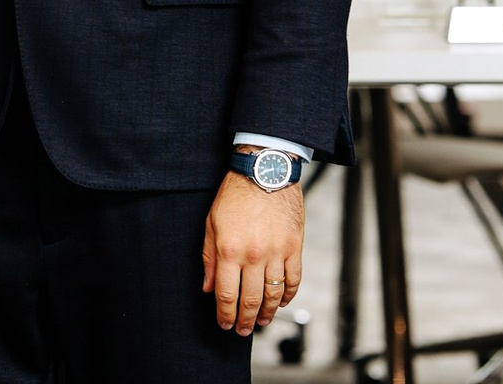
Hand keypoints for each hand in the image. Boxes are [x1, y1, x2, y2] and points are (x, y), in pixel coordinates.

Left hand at [201, 165, 303, 335]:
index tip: (224, 324)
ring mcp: (276, 253)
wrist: (264, 172)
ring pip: (274, 294)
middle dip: (244, 320)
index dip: (224, 315)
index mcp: (229, 250)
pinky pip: (293, 279)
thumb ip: (209, 258)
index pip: (226, 294)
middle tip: (241, 331)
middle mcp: (253, 255)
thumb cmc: (235, 195)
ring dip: (268, 313)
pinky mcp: (294, 248)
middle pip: (250, 300)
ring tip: (261, 323)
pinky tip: (282, 303)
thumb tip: (208, 287)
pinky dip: (288, 295)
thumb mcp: (211, 224)